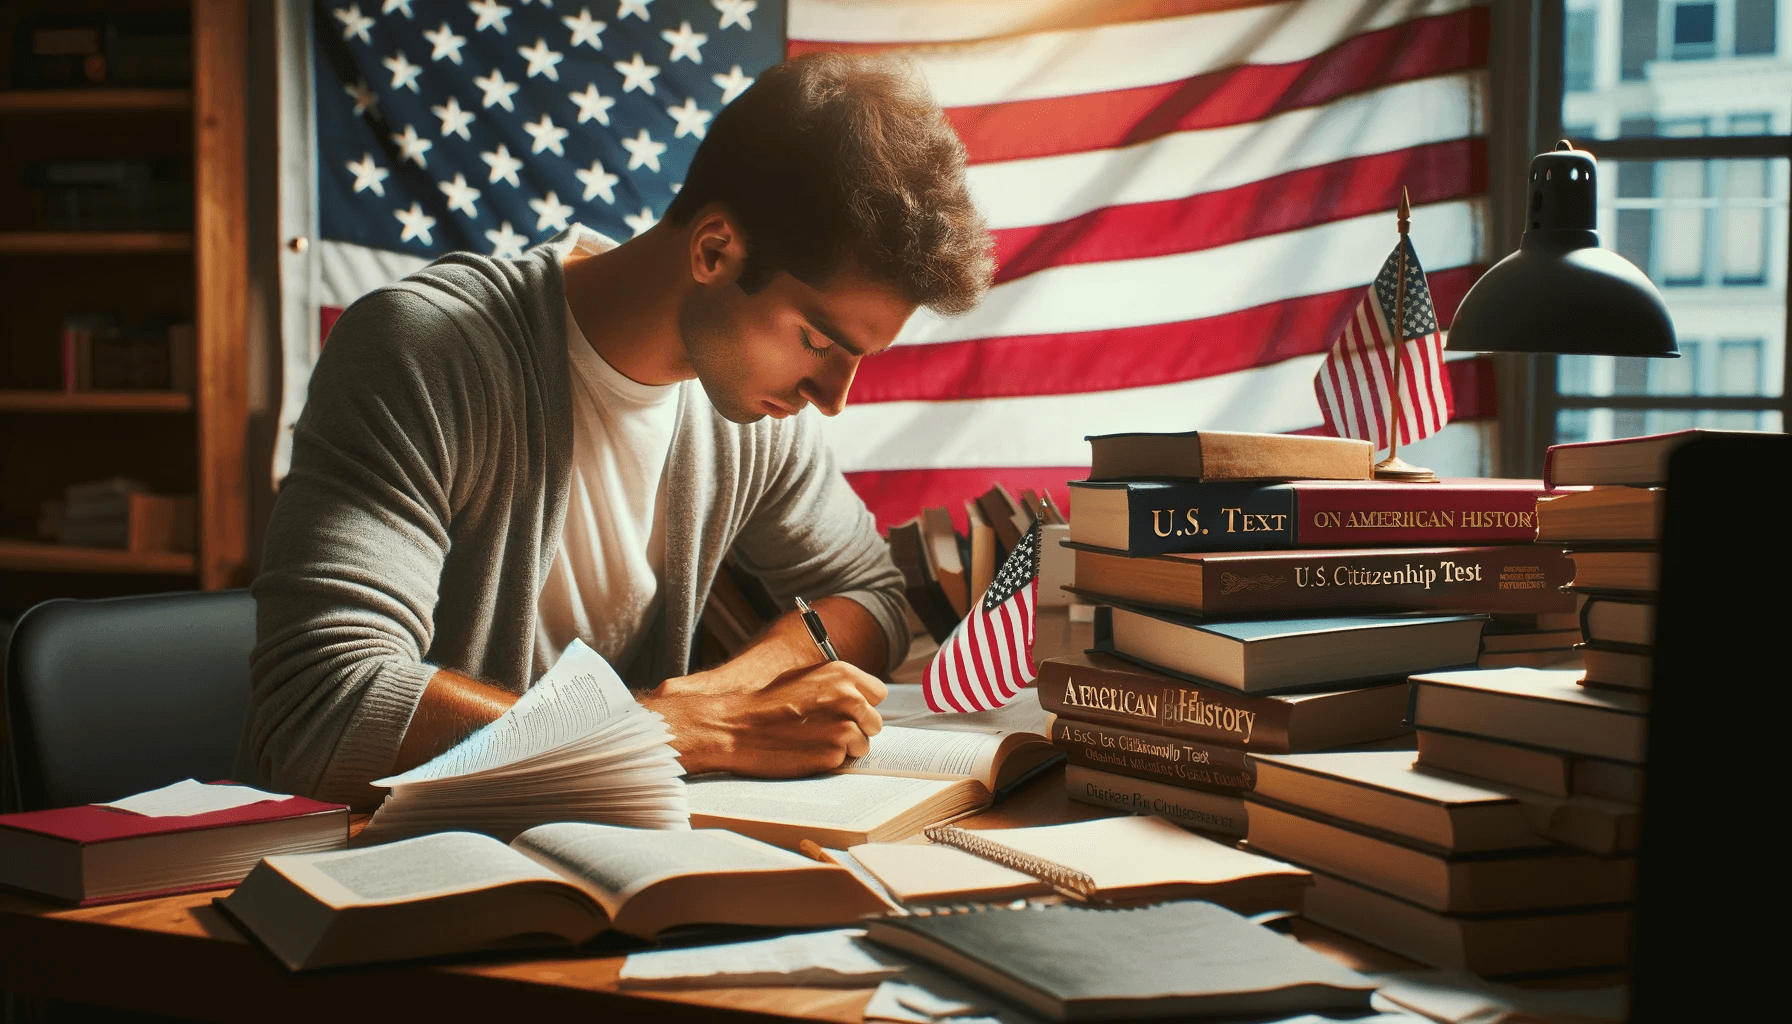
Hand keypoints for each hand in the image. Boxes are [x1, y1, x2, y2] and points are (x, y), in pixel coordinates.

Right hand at [640, 660, 886, 776]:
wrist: (732, 726)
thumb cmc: (764, 704)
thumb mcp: (803, 679)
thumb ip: (836, 686)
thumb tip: (861, 699)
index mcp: (842, 674)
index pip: (878, 694)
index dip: (862, 705)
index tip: (846, 712)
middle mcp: (849, 698)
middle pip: (874, 722)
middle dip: (856, 728)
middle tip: (823, 730)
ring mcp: (843, 728)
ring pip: (862, 745)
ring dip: (843, 748)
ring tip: (811, 741)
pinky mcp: (832, 754)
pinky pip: (843, 761)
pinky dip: (828, 761)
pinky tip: (804, 753)